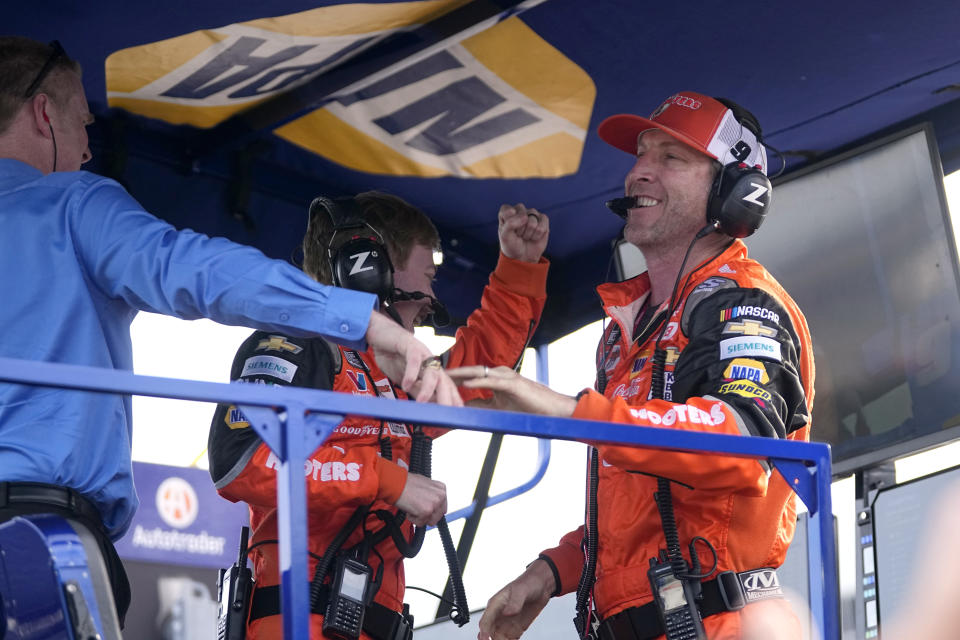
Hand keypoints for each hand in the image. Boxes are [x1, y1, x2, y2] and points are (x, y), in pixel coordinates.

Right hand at [365, 312, 462, 406]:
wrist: (380, 333)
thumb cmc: (393, 356)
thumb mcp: (406, 380)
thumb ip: (417, 391)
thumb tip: (426, 409)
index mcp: (432, 370)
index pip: (447, 387)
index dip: (453, 401)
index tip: (457, 417)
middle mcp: (431, 362)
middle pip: (444, 381)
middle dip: (447, 398)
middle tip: (445, 415)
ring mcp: (422, 353)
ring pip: (432, 372)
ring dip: (428, 388)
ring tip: (422, 402)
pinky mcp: (410, 345)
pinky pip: (414, 360)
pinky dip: (411, 374)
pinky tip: (406, 385)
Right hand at [394, 472, 446, 526]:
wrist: (396, 483)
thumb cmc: (407, 483)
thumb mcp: (425, 485)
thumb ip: (432, 495)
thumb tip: (433, 504)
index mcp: (441, 488)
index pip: (442, 508)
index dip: (431, 510)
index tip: (423, 507)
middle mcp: (441, 496)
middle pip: (437, 516)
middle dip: (426, 514)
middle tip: (416, 506)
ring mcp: (434, 504)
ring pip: (430, 521)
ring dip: (420, 517)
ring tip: (413, 505)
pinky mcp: (426, 511)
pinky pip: (420, 523)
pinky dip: (412, 518)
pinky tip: (409, 507)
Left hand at [447, 366, 576, 416]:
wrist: (551, 411)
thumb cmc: (528, 409)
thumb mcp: (498, 408)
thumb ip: (481, 405)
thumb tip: (461, 408)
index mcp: (496, 378)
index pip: (470, 376)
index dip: (453, 377)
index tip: (436, 379)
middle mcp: (499, 373)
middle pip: (470, 371)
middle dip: (451, 373)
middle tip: (432, 373)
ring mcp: (506, 376)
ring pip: (478, 373)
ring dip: (460, 375)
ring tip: (442, 376)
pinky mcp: (513, 384)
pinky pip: (491, 382)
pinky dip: (477, 383)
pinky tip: (464, 385)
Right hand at [478, 559, 554, 639]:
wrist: (541, 586)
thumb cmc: (529, 583)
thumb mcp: (522, 590)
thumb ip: (515, 602)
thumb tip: (507, 613)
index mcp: (495, 604)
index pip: (485, 621)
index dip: (484, 632)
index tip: (486, 639)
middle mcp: (499, 615)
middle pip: (490, 633)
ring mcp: (506, 623)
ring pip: (498, 638)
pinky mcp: (515, 629)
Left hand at [498, 204, 548, 262]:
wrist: (522, 256)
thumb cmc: (511, 245)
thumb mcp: (505, 236)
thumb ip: (510, 223)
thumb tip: (525, 217)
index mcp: (507, 211)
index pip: (508, 211)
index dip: (509, 224)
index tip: (508, 232)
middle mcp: (520, 210)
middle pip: (522, 216)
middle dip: (520, 230)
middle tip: (518, 235)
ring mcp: (532, 214)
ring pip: (532, 222)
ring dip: (528, 234)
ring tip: (525, 236)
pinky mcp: (543, 219)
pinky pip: (542, 225)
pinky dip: (537, 235)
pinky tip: (534, 236)